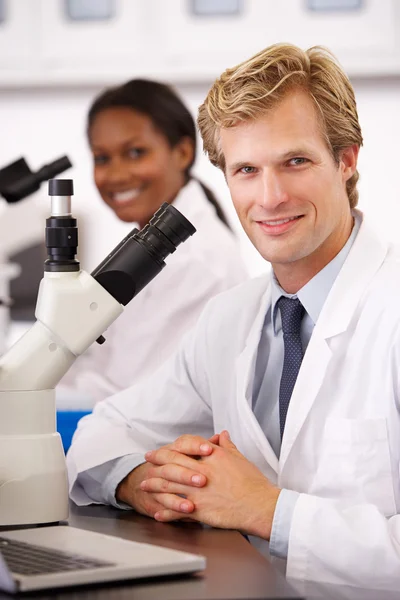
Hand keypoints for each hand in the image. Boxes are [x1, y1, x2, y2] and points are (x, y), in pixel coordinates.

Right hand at [116, 434, 218, 517]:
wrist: (145, 481)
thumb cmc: (178, 466)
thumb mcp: (192, 455)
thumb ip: (208, 447)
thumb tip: (223, 436)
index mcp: (174, 449)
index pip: (183, 442)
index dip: (196, 445)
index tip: (210, 449)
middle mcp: (164, 463)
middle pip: (174, 463)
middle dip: (188, 472)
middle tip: (203, 480)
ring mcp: (157, 480)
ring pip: (167, 484)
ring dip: (181, 493)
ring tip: (194, 502)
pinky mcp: (155, 498)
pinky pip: (164, 502)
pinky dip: (175, 507)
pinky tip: (187, 509)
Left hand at [142, 431, 280, 538]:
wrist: (260, 505)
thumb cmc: (253, 483)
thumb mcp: (240, 458)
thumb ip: (227, 446)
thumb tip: (222, 435)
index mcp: (212, 455)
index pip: (186, 444)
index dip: (172, 446)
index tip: (163, 448)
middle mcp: (202, 470)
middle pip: (171, 461)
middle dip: (156, 460)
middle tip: (147, 460)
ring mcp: (198, 490)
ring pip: (169, 485)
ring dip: (154, 485)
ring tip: (144, 486)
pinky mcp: (199, 509)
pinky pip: (176, 511)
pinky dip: (165, 512)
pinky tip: (157, 513)